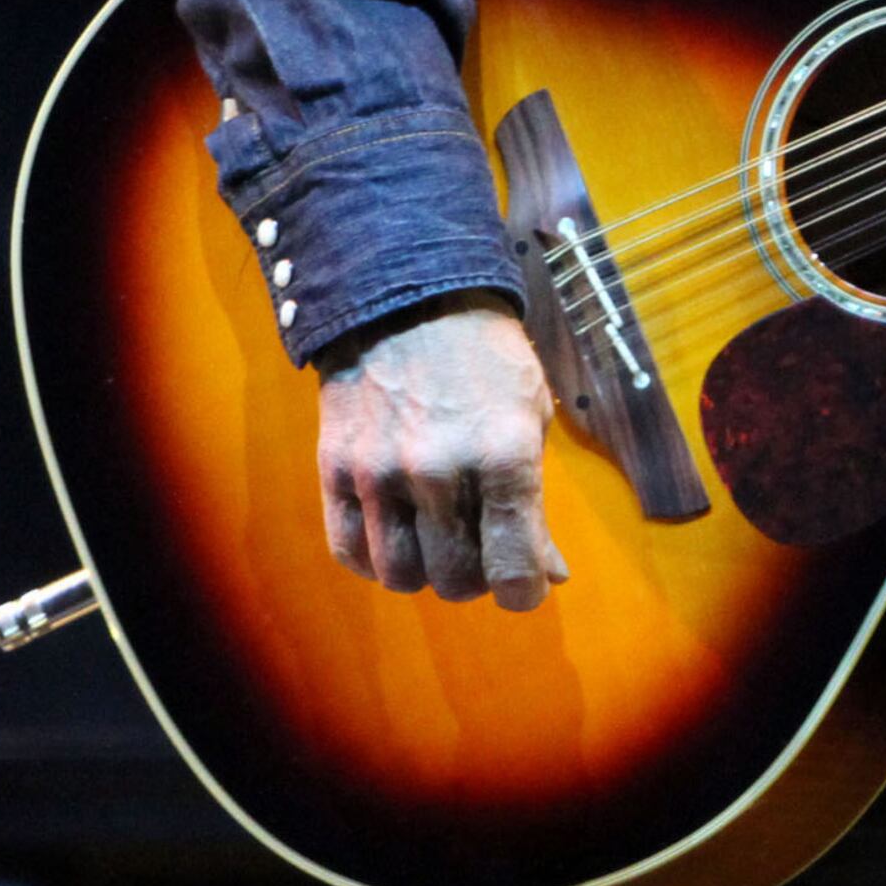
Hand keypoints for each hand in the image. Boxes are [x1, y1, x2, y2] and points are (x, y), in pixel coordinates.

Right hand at [316, 296, 570, 610]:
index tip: (527, 585)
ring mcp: (380, 474)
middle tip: (483, 549)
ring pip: (402, 576)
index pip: (514, 565)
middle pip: (457, 580)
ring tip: (439, 542)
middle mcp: (440, 471)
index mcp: (503, 453)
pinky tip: (396, 536)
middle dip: (478, 578)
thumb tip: (549, 572)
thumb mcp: (532, 414)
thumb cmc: (486, 355)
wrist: (405, 294)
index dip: (526, 591)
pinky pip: (351, 552)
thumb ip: (536, 499)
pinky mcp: (336, 471)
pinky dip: (376, 560)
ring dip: (426, 572)